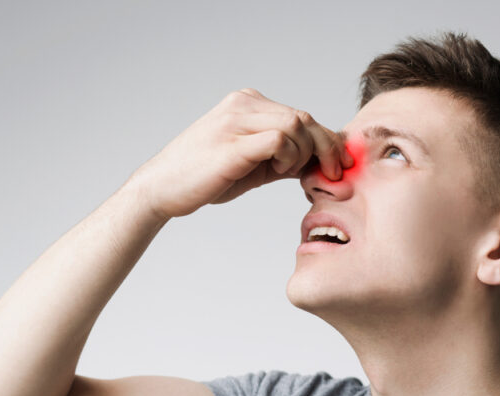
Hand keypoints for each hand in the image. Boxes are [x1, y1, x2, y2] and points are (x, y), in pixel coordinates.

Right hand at [126, 88, 350, 220]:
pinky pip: (279, 139)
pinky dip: (290, 157)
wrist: (161, 189)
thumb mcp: (253, 162)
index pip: (301, 115)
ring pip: (296, 125)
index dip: (327, 140)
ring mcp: (236, 120)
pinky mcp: (233, 142)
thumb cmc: (206, 177)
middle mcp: (243, 104)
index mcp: (247, 103)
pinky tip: (279, 172)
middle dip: (326, 147)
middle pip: (304, 118)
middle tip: (332, 173)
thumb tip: (321, 162)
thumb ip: (283, 155)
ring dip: (304, 154)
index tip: (338, 164)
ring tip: (286, 173)